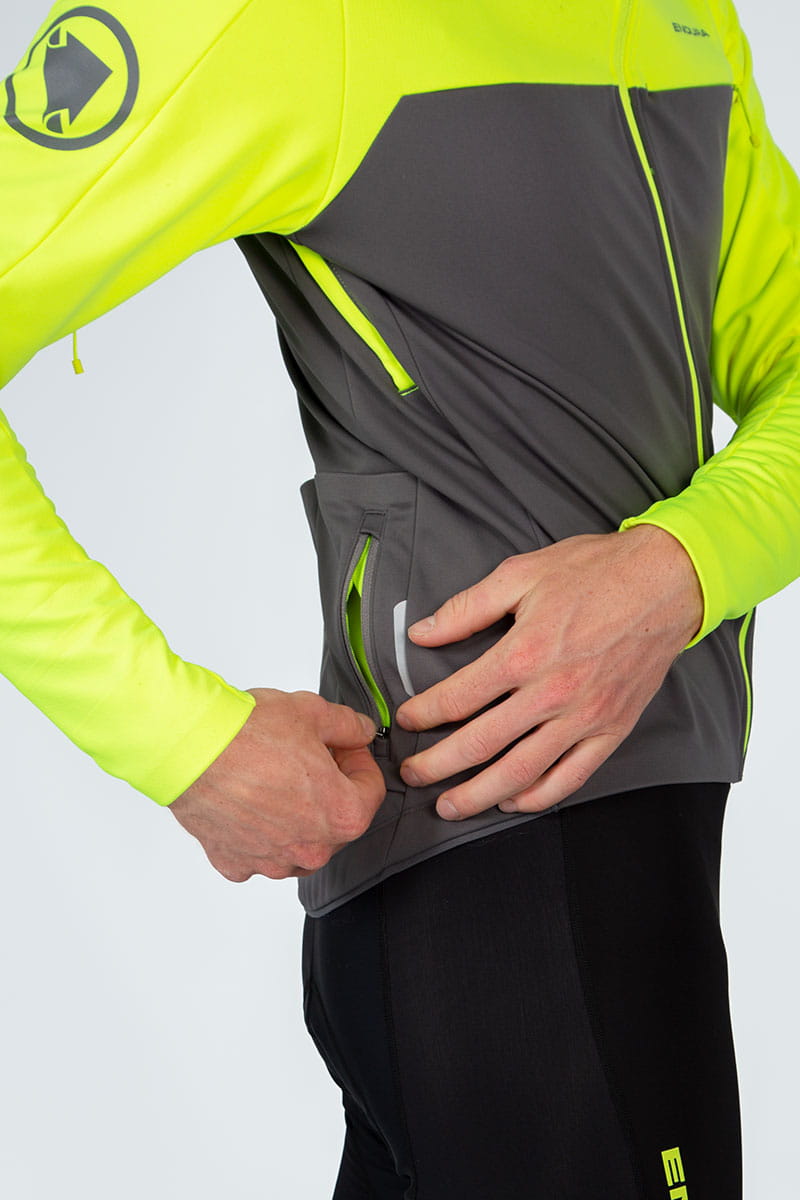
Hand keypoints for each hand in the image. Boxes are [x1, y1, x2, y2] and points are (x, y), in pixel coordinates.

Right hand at [168, 689, 385, 880]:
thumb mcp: (313, 713)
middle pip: (335, 819)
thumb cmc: (247, 734)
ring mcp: (271, 862)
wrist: (188, 749)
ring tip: (275, 776)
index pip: (371, 790)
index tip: (343, 746)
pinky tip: (247, 799)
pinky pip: (258, 851)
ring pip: (299, 840)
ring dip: (296, 814)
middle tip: (309, 756)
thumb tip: (360, 731)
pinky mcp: (236, 863)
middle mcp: (311, 850)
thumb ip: (348, 726)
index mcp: (342, 815)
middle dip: (329, 787)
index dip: (359, 760)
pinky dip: (257, 829)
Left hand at [396, 524, 702, 818]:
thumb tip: (421, 633)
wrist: (667, 581)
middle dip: (437, 766)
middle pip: (480, 744)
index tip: (406, 721)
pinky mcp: (612, 729)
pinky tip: (512, 801)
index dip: (423, 714)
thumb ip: (466, 608)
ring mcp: (584, 717)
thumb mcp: (521, 573)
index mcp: (524, 652)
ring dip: (479, 795)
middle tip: (412, 774)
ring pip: (521, 772)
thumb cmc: (596, 572)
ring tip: (450, 806)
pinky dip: (538, 796)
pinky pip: (570, 777)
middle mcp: (552, 693)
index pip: (457, 697)